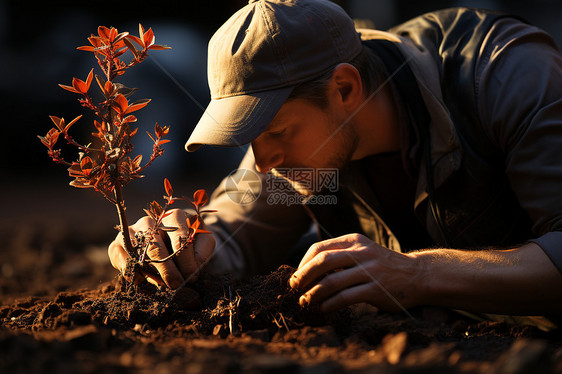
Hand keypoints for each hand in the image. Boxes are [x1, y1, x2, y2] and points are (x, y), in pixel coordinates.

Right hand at [108, 208, 214, 288]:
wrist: (170, 237)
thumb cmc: (188, 240)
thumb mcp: (202, 242)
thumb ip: (201, 253)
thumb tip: (192, 271)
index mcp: (173, 216)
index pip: (179, 237)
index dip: (186, 260)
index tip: (191, 276)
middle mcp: (149, 221)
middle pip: (154, 246)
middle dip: (167, 270)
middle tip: (176, 284)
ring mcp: (130, 232)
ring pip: (137, 255)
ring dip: (151, 274)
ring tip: (162, 284)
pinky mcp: (116, 245)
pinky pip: (122, 262)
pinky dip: (134, 274)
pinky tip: (145, 280)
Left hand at [289, 233, 422, 312]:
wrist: (418, 275)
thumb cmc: (383, 266)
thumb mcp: (363, 252)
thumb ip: (340, 256)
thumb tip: (307, 271)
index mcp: (354, 241)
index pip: (319, 248)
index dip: (303, 263)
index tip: (296, 276)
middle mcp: (361, 253)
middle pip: (322, 261)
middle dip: (303, 276)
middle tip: (294, 288)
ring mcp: (370, 271)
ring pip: (331, 281)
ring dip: (313, 294)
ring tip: (305, 302)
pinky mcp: (376, 290)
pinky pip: (345, 298)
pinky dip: (329, 305)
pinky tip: (323, 309)